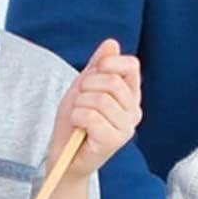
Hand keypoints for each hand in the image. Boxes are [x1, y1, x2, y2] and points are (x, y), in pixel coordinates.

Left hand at [49, 38, 141, 178]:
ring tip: (78, 117)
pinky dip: (77, 118)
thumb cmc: (74, 122)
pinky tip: (78, 128)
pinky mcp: (114, 141)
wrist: (64, 155)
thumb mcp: (83, 87)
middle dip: (86, 87)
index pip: (131, 65)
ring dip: (79, 105)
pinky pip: (91, 117)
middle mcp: (134, 111)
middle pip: (111, 82)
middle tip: (80, 102)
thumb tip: (112, 43)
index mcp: (130, 95)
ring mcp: (126, 128)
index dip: (109, 62)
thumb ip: (97, 66)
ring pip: (100, 100)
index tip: (93, 72)